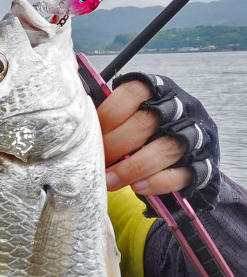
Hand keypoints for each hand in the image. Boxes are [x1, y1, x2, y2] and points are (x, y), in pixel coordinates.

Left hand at [97, 78, 191, 197]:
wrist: (188, 151)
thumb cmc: (147, 130)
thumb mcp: (132, 112)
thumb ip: (108, 109)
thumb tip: (73, 107)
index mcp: (159, 89)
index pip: (132, 93)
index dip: (107, 116)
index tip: (90, 136)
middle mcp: (181, 108)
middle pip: (144, 124)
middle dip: (113, 146)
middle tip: (95, 162)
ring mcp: (195, 136)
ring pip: (163, 150)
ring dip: (130, 168)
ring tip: (108, 181)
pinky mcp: (203, 165)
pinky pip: (180, 175)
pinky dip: (156, 182)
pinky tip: (136, 187)